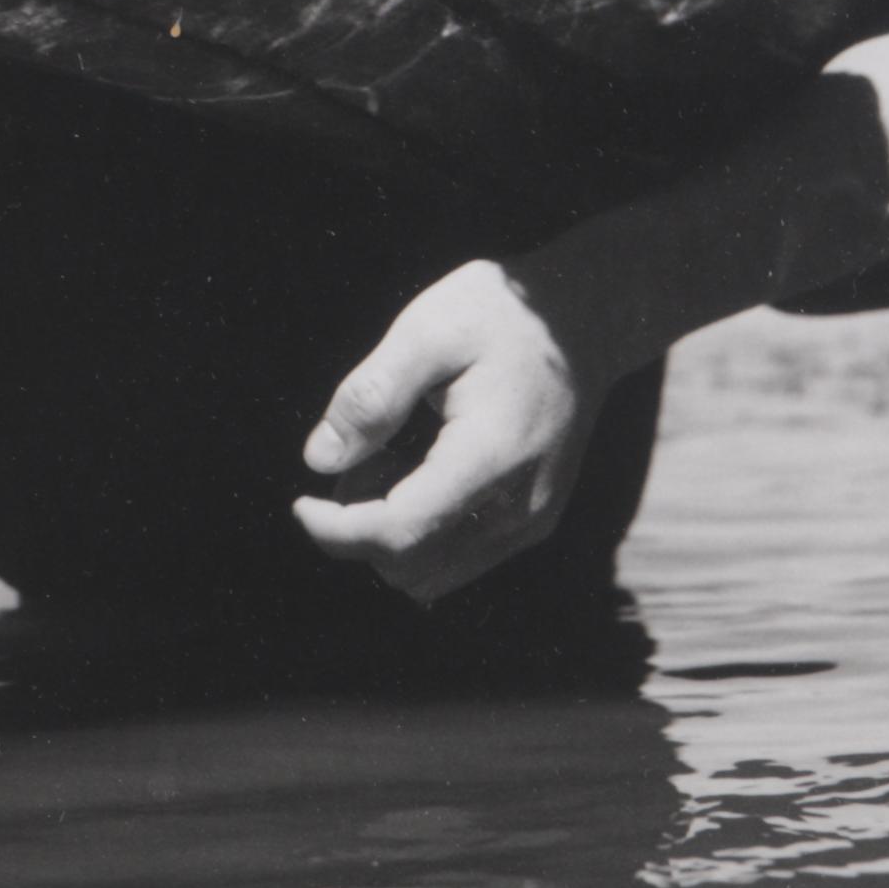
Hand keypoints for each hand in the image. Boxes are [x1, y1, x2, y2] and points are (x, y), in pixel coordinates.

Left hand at [292, 258, 607, 604]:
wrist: (589, 316)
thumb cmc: (504, 314)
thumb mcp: (428, 328)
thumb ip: (372, 396)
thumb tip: (318, 460)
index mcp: (490, 458)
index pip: (398, 534)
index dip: (336, 530)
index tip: (300, 501)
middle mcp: (518, 508)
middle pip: (410, 564)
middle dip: (361, 526)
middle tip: (359, 452)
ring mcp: (531, 521)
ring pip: (433, 573)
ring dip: (390, 534)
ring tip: (389, 457)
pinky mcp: (534, 520)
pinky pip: (460, 556)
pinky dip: (421, 532)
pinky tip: (419, 467)